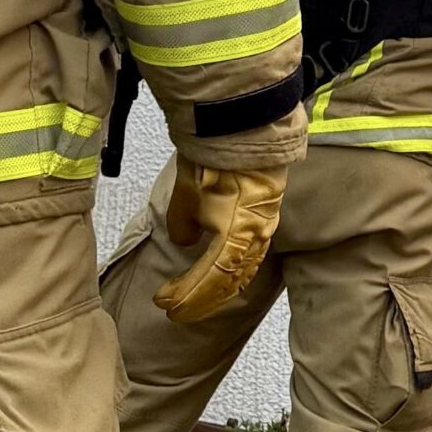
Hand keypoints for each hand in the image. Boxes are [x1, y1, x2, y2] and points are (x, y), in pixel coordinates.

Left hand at [153, 160, 287, 322]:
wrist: (242, 122)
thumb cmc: (213, 158)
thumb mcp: (186, 197)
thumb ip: (184, 226)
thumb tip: (188, 240)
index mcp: (237, 236)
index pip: (212, 279)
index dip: (188, 296)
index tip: (164, 303)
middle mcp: (256, 236)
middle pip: (230, 281)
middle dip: (201, 299)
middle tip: (175, 309)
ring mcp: (265, 224)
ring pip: (243, 270)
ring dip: (217, 287)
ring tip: (194, 295)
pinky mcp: (266, 212)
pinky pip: (251, 252)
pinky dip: (233, 269)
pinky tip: (221, 270)